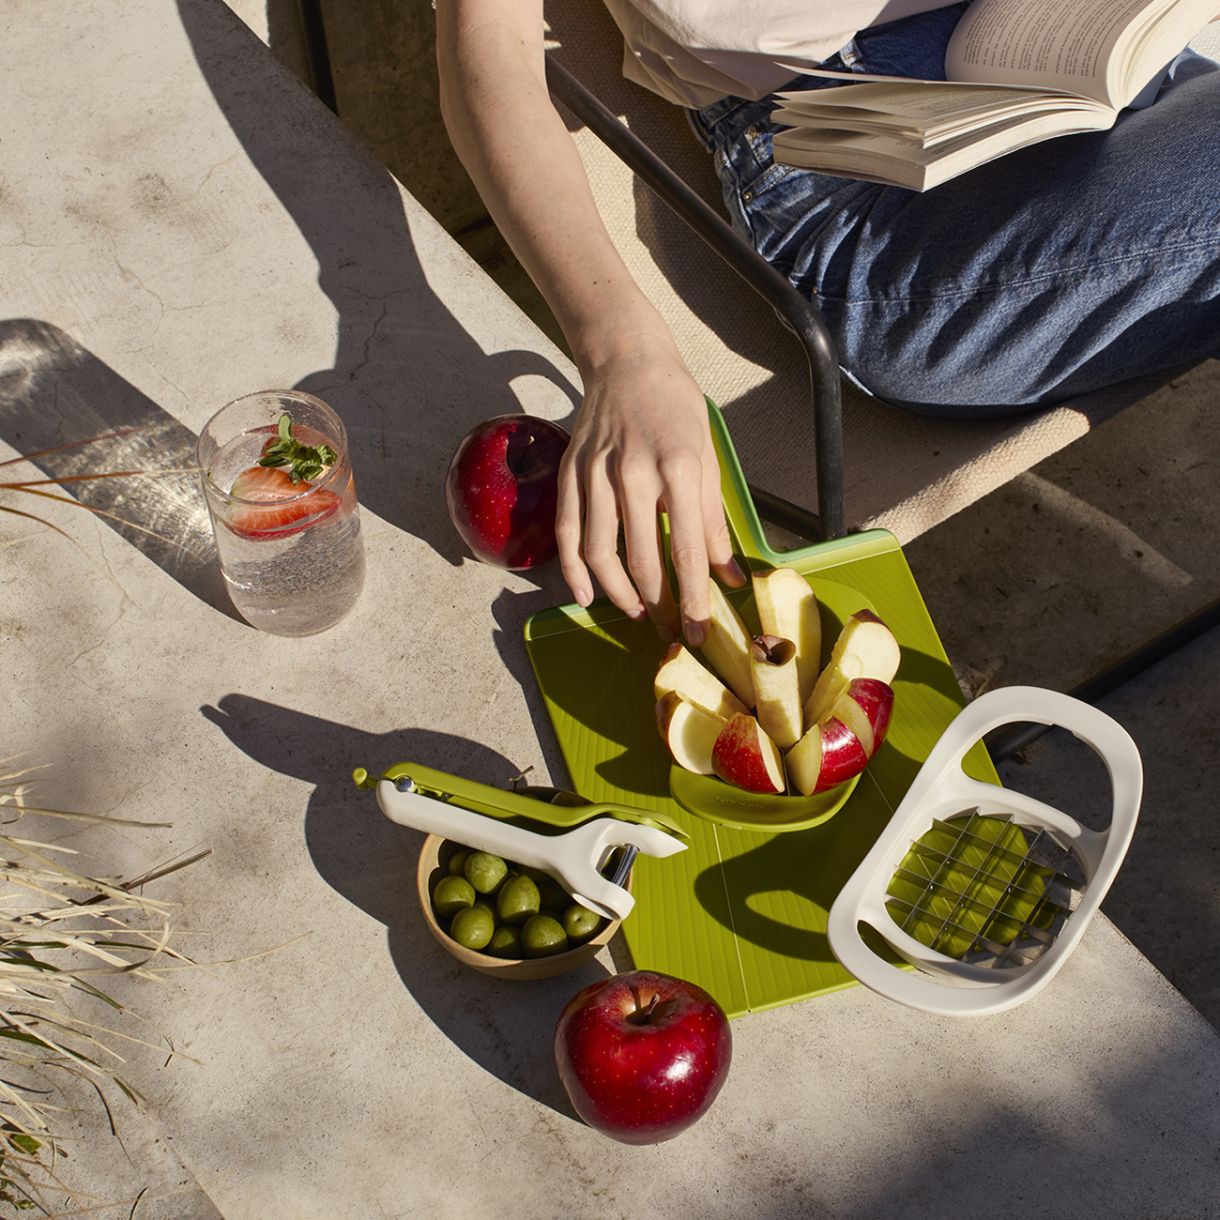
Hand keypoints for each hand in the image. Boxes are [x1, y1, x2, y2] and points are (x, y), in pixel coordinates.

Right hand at [555, 334, 744, 643]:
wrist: (628, 361)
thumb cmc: (676, 407)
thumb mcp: (707, 459)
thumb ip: (712, 522)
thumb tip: (726, 575)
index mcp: (680, 468)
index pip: (686, 551)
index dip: (692, 599)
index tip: (697, 632)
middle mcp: (635, 472)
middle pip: (641, 560)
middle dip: (657, 606)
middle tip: (668, 630)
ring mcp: (596, 473)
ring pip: (599, 553)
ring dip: (618, 594)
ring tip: (637, 613)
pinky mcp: (571, 472)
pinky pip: (567, 533)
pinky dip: (574, 570)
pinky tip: (588, 595)